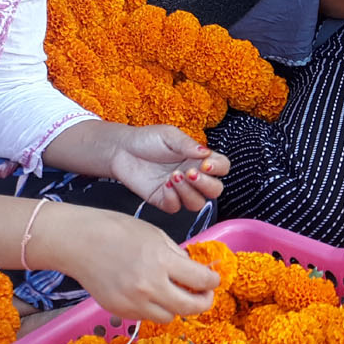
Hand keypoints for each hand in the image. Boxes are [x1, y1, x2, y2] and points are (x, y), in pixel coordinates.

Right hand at [35, 204, 219, 323]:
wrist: (77, 242)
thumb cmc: (115, 230)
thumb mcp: (155, 235)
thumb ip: (177, 256)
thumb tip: (196, 271)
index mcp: (161, 261)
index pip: (201, 280)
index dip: (212, 281)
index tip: (213, 279)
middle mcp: (149, 287)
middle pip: (190, 308)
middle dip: (203, 302)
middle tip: (204, 295)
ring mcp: (133, 302)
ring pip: (169, 317)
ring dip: (176, 307)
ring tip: (172, 293)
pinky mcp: (120, 311)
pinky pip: (146, 317)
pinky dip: (153, 308)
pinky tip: (148, 293)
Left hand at [106, 125, 229, 212]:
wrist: (121, 150)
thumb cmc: (147, 140)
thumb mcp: (169, 135)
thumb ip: (188, 144)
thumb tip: (206, 153)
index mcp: (198, 159)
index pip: (222, 168)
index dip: (218, 168)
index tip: (205, 164)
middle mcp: (193, 177)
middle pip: (215, 190)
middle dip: (206, 184)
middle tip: (190, 173)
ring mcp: (179, 190)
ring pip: (197, 203)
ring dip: (189, 192)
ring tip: (173, 177)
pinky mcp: (164, 200)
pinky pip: (176, 207)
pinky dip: (173, 198)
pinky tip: (164, 185)